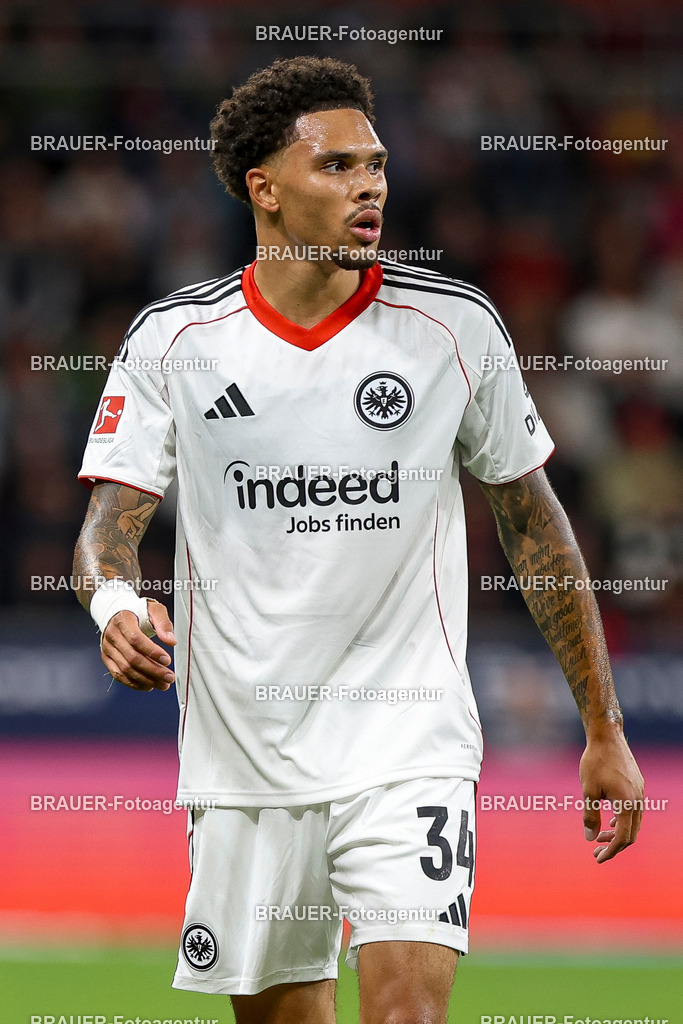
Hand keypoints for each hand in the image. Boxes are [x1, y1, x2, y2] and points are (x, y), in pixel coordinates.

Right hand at [100, 600, 176, 691]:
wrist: (119, 612)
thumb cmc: (139, 612)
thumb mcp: (154, 610)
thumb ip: (163, 623)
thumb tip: (171, 641)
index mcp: (123, 620)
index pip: (136, 639)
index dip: (152, 652)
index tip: (167, 660)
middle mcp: (112, 635)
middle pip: (132, 658)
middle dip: (153, 670)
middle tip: (169, 677)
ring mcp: (107, 648)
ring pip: (125, 669)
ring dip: (146, 680)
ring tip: (163, 684)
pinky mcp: (107, 658)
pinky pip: (118, 675)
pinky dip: (134, 683)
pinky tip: (148, 685)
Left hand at [579, 730, 643, 862]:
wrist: (607, 736)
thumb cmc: (595, 761)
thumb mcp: (588, 790)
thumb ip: (590, 815)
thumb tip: (590, 838)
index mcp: (627, 804)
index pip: (622, 838)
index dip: (610, 851)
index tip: (597, 858)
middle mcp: (637, 800)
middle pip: (631, 834)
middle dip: (614, 846)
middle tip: (596, 852)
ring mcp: (639, 792)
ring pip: (633, 823)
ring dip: (618, 833)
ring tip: (599, 838)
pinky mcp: (637, 785)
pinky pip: (634, 811)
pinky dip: (622, 821)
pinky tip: (609, 822)